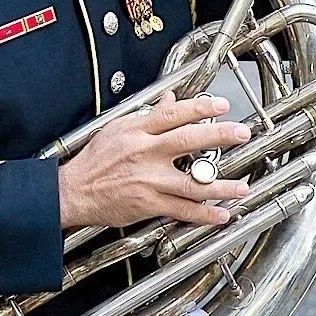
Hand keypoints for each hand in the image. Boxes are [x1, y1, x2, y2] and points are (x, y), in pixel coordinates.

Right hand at [58, 93, 249, 229]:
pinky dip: (204, 214)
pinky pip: (182, 209)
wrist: (74, 190)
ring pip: (191, 182)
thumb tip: (171, 101)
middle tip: (241, 133)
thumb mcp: (118, 128)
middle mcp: (146, 153)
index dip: (200, 107)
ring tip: (241, 186)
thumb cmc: (94, 160)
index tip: (221, 105)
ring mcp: (149, 180)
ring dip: (220, 185)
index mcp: (138, 131)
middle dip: (218, 136)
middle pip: (188, 141)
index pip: (173, 114)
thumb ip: (149, 116)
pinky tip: (221, 214)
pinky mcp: (149, 203)